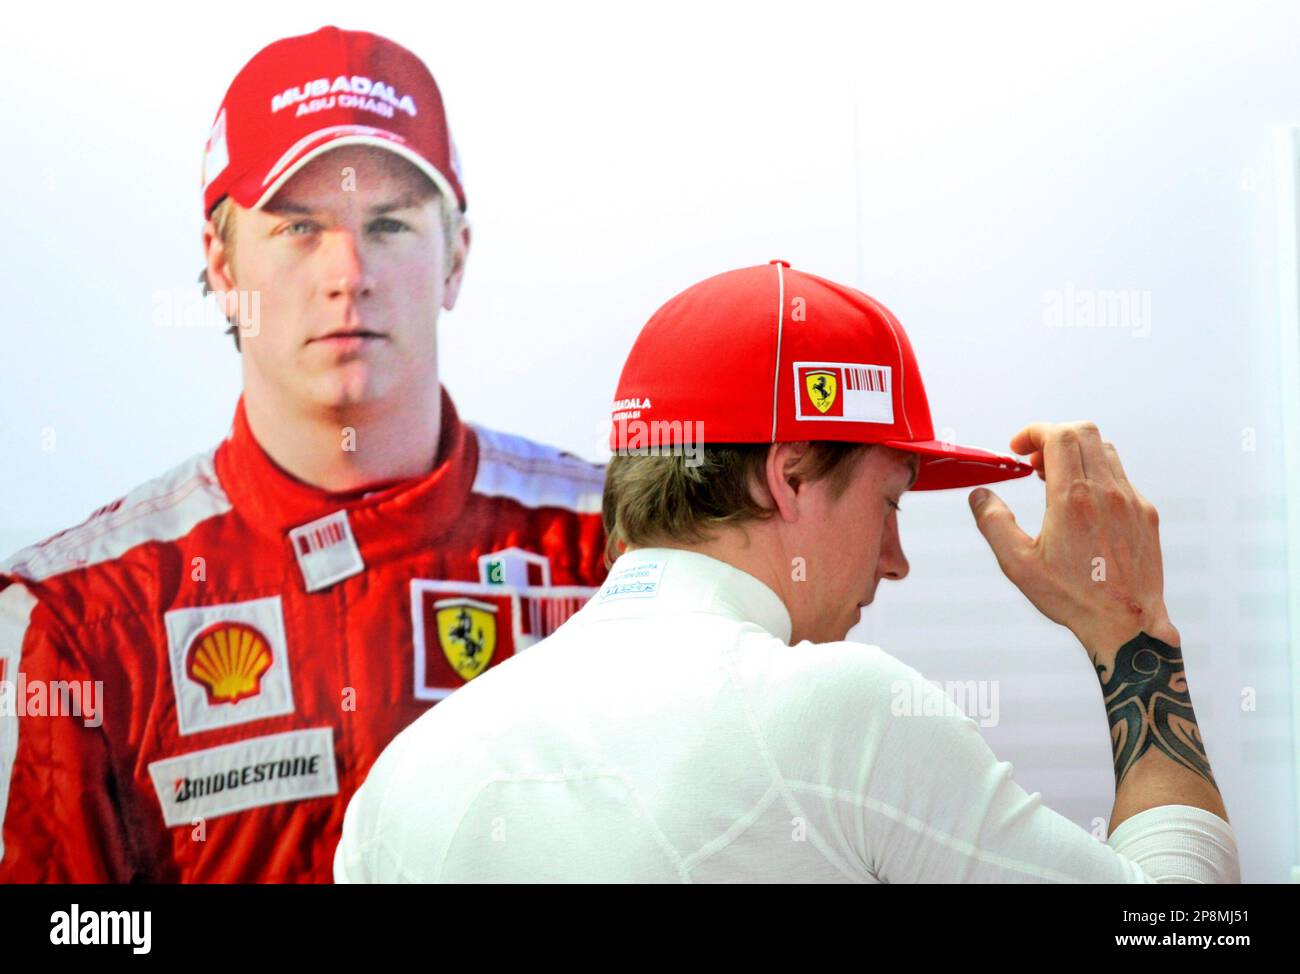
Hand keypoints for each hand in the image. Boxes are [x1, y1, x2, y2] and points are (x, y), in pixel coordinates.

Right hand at [967, 421, 1178, 655]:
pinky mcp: (1146, 514)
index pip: (1058, 436)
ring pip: (1105, 450)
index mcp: (1074, 499)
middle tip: (1033, 461)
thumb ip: (994, 523)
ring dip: (1076, 454)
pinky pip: (1120, 476)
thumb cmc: (1074, 598)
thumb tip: (980, 496)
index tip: (1018, 447)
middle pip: (1083, 432)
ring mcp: (1131, 501)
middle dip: (1053, 436)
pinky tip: (1082, 504)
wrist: (1126, 624)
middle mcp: (1107, 492)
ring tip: (1055, 480)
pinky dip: (1097, 474)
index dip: (1033, 431)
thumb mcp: (1019, 564)